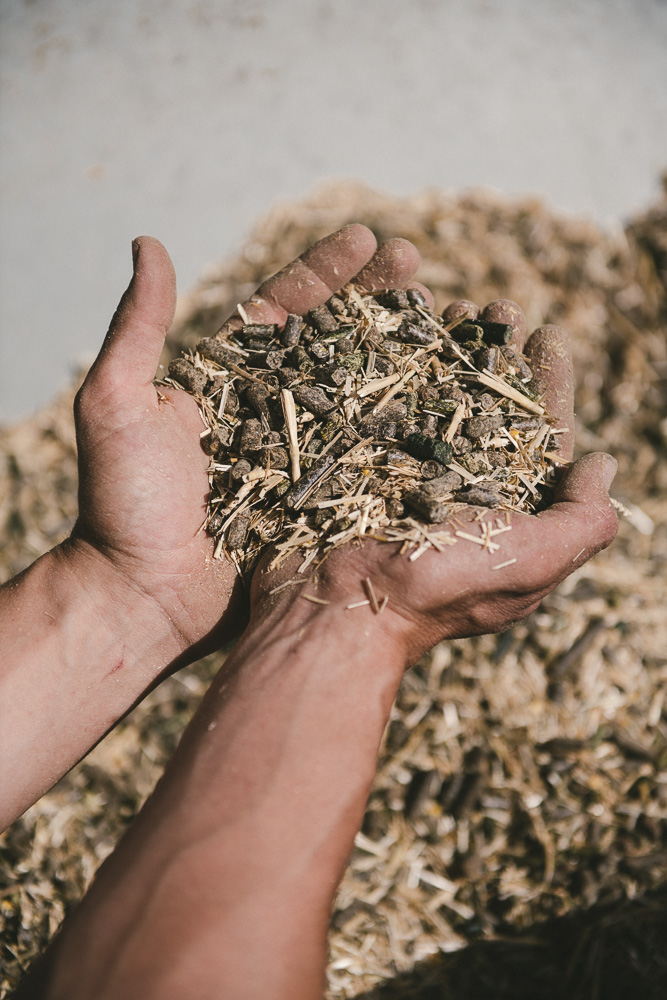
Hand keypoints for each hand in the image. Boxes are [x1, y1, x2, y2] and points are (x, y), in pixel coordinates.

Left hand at [71, 227, 430, 663]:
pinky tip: (448, 404)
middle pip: (335, 343)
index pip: (284, 310)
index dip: (326, 273)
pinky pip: (371, 460)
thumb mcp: (118, 406)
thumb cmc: (123, 504)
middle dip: (378, 302)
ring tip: (449, 322)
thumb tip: (146, 241)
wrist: (144, 598)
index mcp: (228, 380)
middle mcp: (272, 411)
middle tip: (420, 268)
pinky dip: (407, 431)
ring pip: (363, 396)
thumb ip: (138, 329)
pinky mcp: (323, 503)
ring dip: (404, 357)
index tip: (368, 240)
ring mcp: (302, 456)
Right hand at [251, 299, 618, 662]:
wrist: (339, 610)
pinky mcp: (357, 462)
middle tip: (497, 305)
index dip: (548, 388)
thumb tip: (604, 465)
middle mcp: (458, 490)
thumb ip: (581, 520)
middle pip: (484, 407)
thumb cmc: (439, 590)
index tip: (548, 337)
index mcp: (505, 513)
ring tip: (451, 302)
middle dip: (495, 354)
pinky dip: (390, 361)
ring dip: (447, 348)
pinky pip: (379, 400)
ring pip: (433, 396)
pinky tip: (394, 324)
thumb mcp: (533, 560)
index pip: (537, 439)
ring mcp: (404, 473)